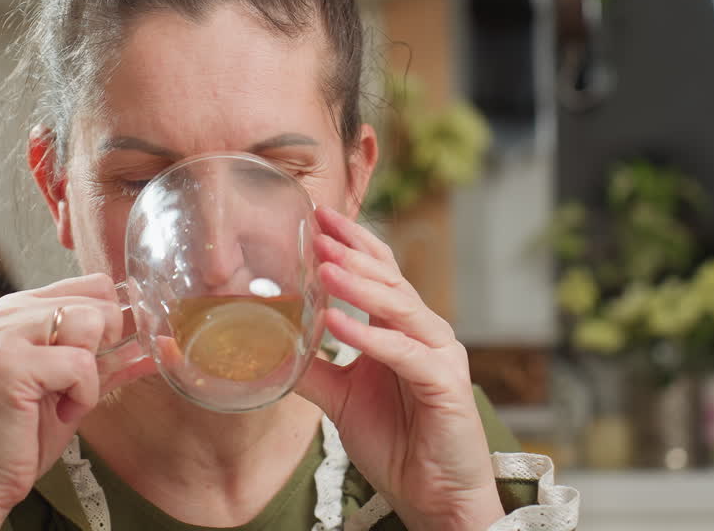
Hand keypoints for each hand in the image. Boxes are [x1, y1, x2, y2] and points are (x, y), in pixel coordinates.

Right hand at [0, 274, 153, 529]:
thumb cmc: (22, 434)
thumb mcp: (75, 386)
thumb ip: (109, 358)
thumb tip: (159, 343)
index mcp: (22, 309)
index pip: (94, 284)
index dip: (112, 321)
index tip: (101, 357)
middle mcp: (9, 312)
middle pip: (98, 301)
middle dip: (103, 348)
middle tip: (74, 385)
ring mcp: (4, 334)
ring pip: (90, 324)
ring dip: (90, 374)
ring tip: (63, 397)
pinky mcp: (8, 363)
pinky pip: (80, 364)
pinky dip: (82, 396)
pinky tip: (57, 410)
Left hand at [295, 207, 503, 530]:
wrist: (434, 498)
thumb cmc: (397, 444)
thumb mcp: (341, 400)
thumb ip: (312, 369)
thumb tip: (268, 345)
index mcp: (402, 330)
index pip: (380, 272)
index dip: (352, 242)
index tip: (319, 215)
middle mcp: (426, 333)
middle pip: (391, 279)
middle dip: (352, 253)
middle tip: (318, 230)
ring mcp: (440, 355)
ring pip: (400, 307)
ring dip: (360, 285)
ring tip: (324, 268)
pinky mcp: (446, 384)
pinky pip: (405, 352)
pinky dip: (371, 336)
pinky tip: (338, 322)